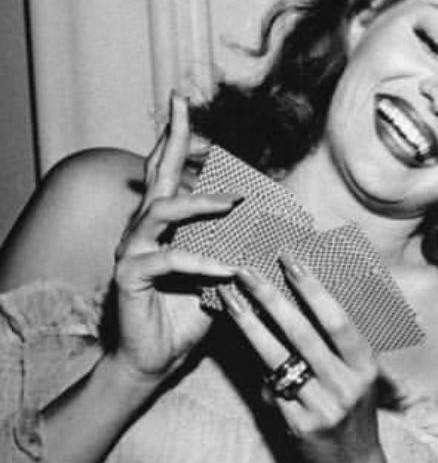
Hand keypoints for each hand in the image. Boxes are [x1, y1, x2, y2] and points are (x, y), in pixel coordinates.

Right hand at [110, 93, 238, 383]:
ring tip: (236, 202)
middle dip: (170, 135)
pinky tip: (231, 267)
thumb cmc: (188, 314)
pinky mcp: (130, 276)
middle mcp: (142, 228)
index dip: (177, 137)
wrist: (154, 360)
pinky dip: (203, 260)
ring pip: (163, 210)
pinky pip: (169, 259)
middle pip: (155, 172)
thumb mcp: (223, 273)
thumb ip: (240, 245)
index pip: (168, 170)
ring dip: (202, 202)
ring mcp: (133, 249)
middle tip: (181, 102)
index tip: (186, 104)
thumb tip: (282, 226)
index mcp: (163, 223)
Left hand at [221, 260, 384, 462]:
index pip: (336, 320)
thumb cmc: (351, 410)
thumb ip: (333, 348)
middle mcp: (347, 385)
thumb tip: (296, 304)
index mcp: (365, 366)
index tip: (290, 260)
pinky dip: (257, 365)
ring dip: (251, 325)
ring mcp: (323, 406)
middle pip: (303, 334)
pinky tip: (239, 343)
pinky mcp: (299, 424)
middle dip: (272, 298)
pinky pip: (272, 388)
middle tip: (246, 270)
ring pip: (278, 358)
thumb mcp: (356, 376)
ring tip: (230, 299)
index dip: (312, 288)